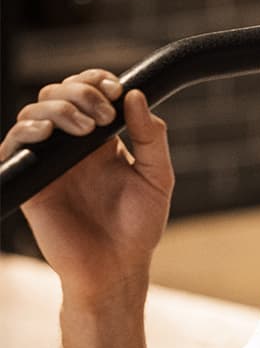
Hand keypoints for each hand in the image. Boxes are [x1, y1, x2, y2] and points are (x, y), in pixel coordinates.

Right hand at [0, 69, 174, 306]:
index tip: (114, 89)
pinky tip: (49, 133)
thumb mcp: (158, 179)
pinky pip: (14, 144)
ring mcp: (49, 161)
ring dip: (60, 108)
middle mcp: (72, 146)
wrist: (118, 267)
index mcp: (101, 141)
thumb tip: (137, 96)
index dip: (96, 81)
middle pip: (58, 93)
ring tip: (87, 128)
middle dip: (80, 92)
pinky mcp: (31, 180)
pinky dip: (28, 130)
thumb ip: (152, 138)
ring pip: (34, 111)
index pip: (88, 92)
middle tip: (104, 115)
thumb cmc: (139, 228)